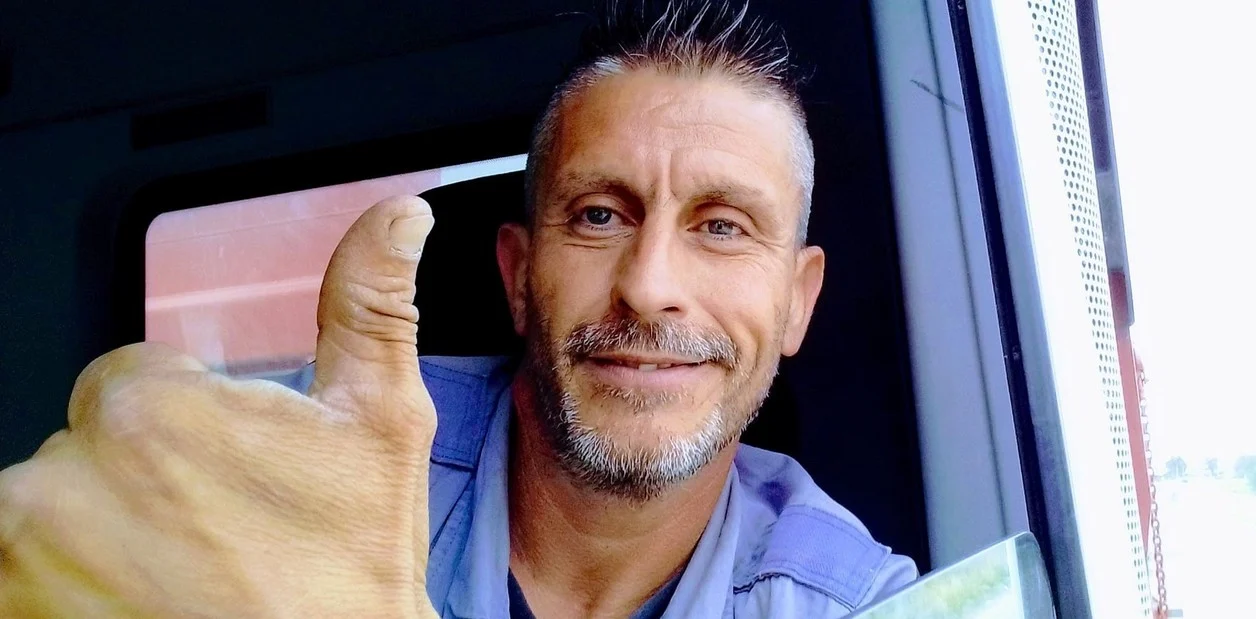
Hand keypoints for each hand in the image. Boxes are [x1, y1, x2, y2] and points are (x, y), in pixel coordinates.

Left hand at [0, 197, 439, 617]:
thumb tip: (399, 214)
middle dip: (145, 481)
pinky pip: (23, 570)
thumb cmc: (352, 582)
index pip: (137, 381)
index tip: (234, 486)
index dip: (196, 431)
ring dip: (101, 537)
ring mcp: (19, 558)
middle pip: (90, 446)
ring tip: (181, 583)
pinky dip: (66, 586)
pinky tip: (140, 606)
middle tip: (218, 541)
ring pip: (51, 510)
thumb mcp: (382, 430)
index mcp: (150, 413)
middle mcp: (59, 479)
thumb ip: (369, 305)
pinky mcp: (9, 610)